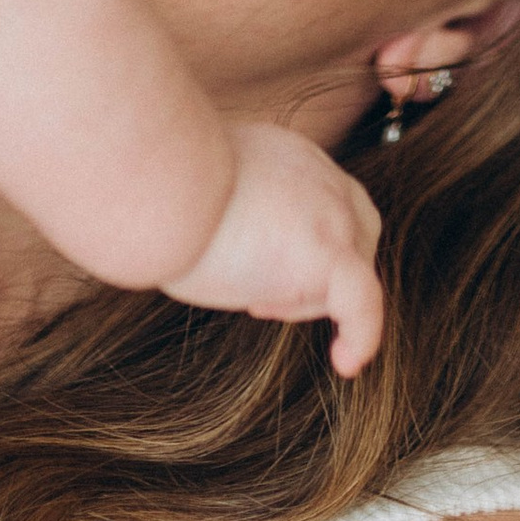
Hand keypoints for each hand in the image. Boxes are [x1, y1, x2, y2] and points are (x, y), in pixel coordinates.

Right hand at [160, 121, 385, 375]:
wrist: (159, 182)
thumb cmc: (156, 187)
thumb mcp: (201, 183)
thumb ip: (227, 201)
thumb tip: (209, 230)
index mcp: (291, 158)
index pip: (328, 200)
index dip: (308, 237)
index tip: (262, 261)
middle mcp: (321, 179)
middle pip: (355, 232)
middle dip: (319, 271)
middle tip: (260, 295)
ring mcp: (330, 215)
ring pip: (353, 271)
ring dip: (310, 298)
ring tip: (255, 303)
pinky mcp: (327, 254)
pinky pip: (363, 303)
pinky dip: (362, 334)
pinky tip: (346, 362)